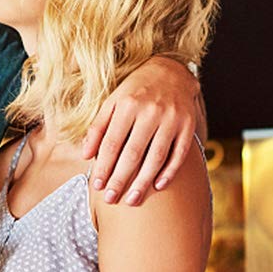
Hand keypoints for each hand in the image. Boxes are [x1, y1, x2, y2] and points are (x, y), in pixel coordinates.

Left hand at [82, 57, 199, 205]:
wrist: (171, 71)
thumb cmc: (135, 91)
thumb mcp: (112, 102)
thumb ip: (98, 127)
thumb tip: (85, 155)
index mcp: (128, 105)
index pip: (112, 142)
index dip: (103, 166)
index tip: (97, 186)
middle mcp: (150, 111)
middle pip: (133, 153)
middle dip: (120, 179)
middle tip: (111, 199)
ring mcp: (171, 119)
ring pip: (156, 157)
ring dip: (143, 182)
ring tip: (132, 200)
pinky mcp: (187, 125)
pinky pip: (179, 154)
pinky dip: (169, 172)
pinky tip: (158, 186)